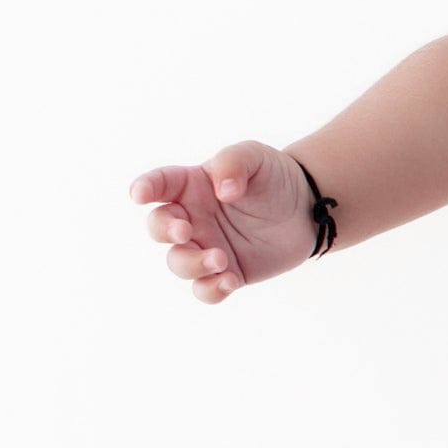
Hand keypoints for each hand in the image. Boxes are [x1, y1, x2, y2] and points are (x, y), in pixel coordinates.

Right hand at [128, 140, 317, 304]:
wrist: (307, 209)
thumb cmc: (274, 177)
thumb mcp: (255, 157)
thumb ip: (233, 163)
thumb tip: (222, 191)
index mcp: (191, 186)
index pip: (159, 185)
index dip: (144, 188)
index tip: (139, 195)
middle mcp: (192, 218)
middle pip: (159, 228)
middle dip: (164, 231)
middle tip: (185, 232)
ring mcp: (206, 246)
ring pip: (179, 263)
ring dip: (193, 264)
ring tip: (220, 259)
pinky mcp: (228, 272)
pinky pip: (206, 289)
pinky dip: (210, 290)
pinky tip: (228, 281)